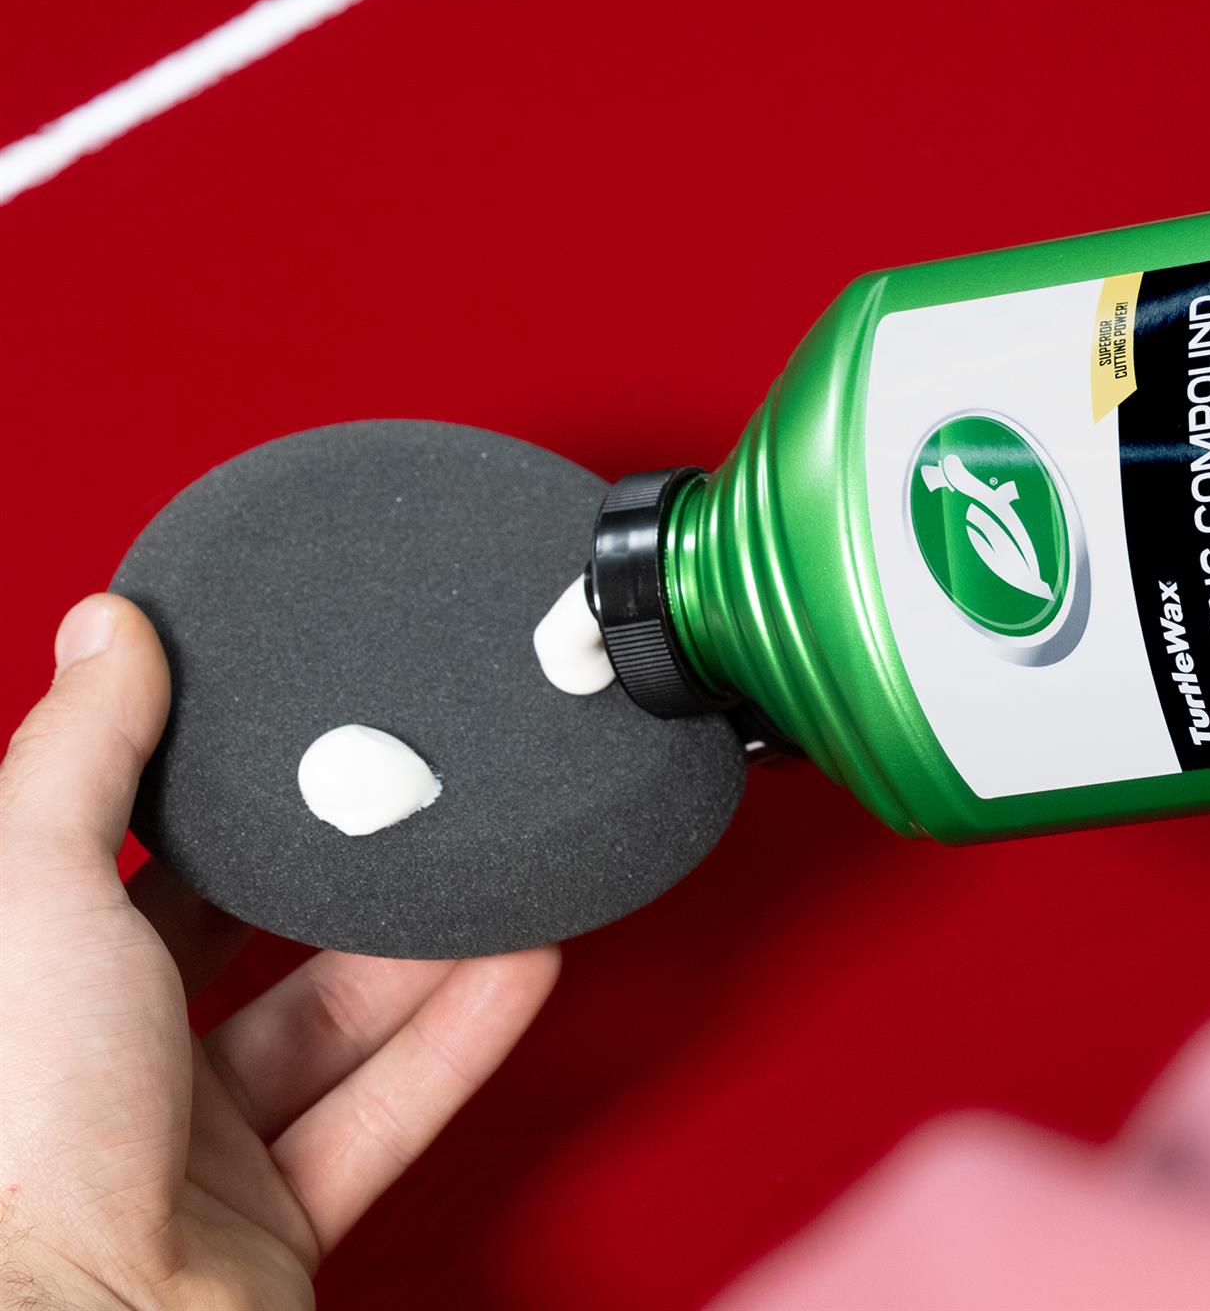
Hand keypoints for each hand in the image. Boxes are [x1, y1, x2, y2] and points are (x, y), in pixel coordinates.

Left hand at [0, 595, 559, 1310]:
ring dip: (423, 948)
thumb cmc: (13, 1137)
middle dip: (336, 870)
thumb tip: (104, 628)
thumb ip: (81, 754)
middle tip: (411, 794)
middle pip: (244, 944)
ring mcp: (191, 1150)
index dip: (203, 792)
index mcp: (29, 983)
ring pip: (331, 1023)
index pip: (123, 861)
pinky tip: (521, 964)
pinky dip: (460, 1039)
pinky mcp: (274, 1220)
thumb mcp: (35, 891)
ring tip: (497, 867)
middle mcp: (100, 1068)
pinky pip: (386, 1110)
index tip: (278, 727)